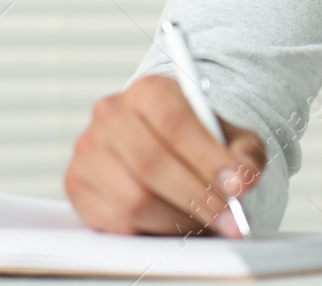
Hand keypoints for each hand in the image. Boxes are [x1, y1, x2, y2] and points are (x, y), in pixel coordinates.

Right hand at [64, 74, 265, 236]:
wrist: (170, 151)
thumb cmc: (204, 144)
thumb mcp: (235, 141)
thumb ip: (244, 157)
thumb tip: (241, 182)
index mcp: (150, 90)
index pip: (175, 124)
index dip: (207, 159)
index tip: (236, 187)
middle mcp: (112, 114)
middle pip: (151, 163)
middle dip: (194, 196)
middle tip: (225, 216)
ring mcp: (89, 149)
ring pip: (133, 198)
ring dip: (173, 218)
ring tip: (201, 222)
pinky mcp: (77, 184)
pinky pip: (114, 221)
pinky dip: (149, 230)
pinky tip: (171, 224)